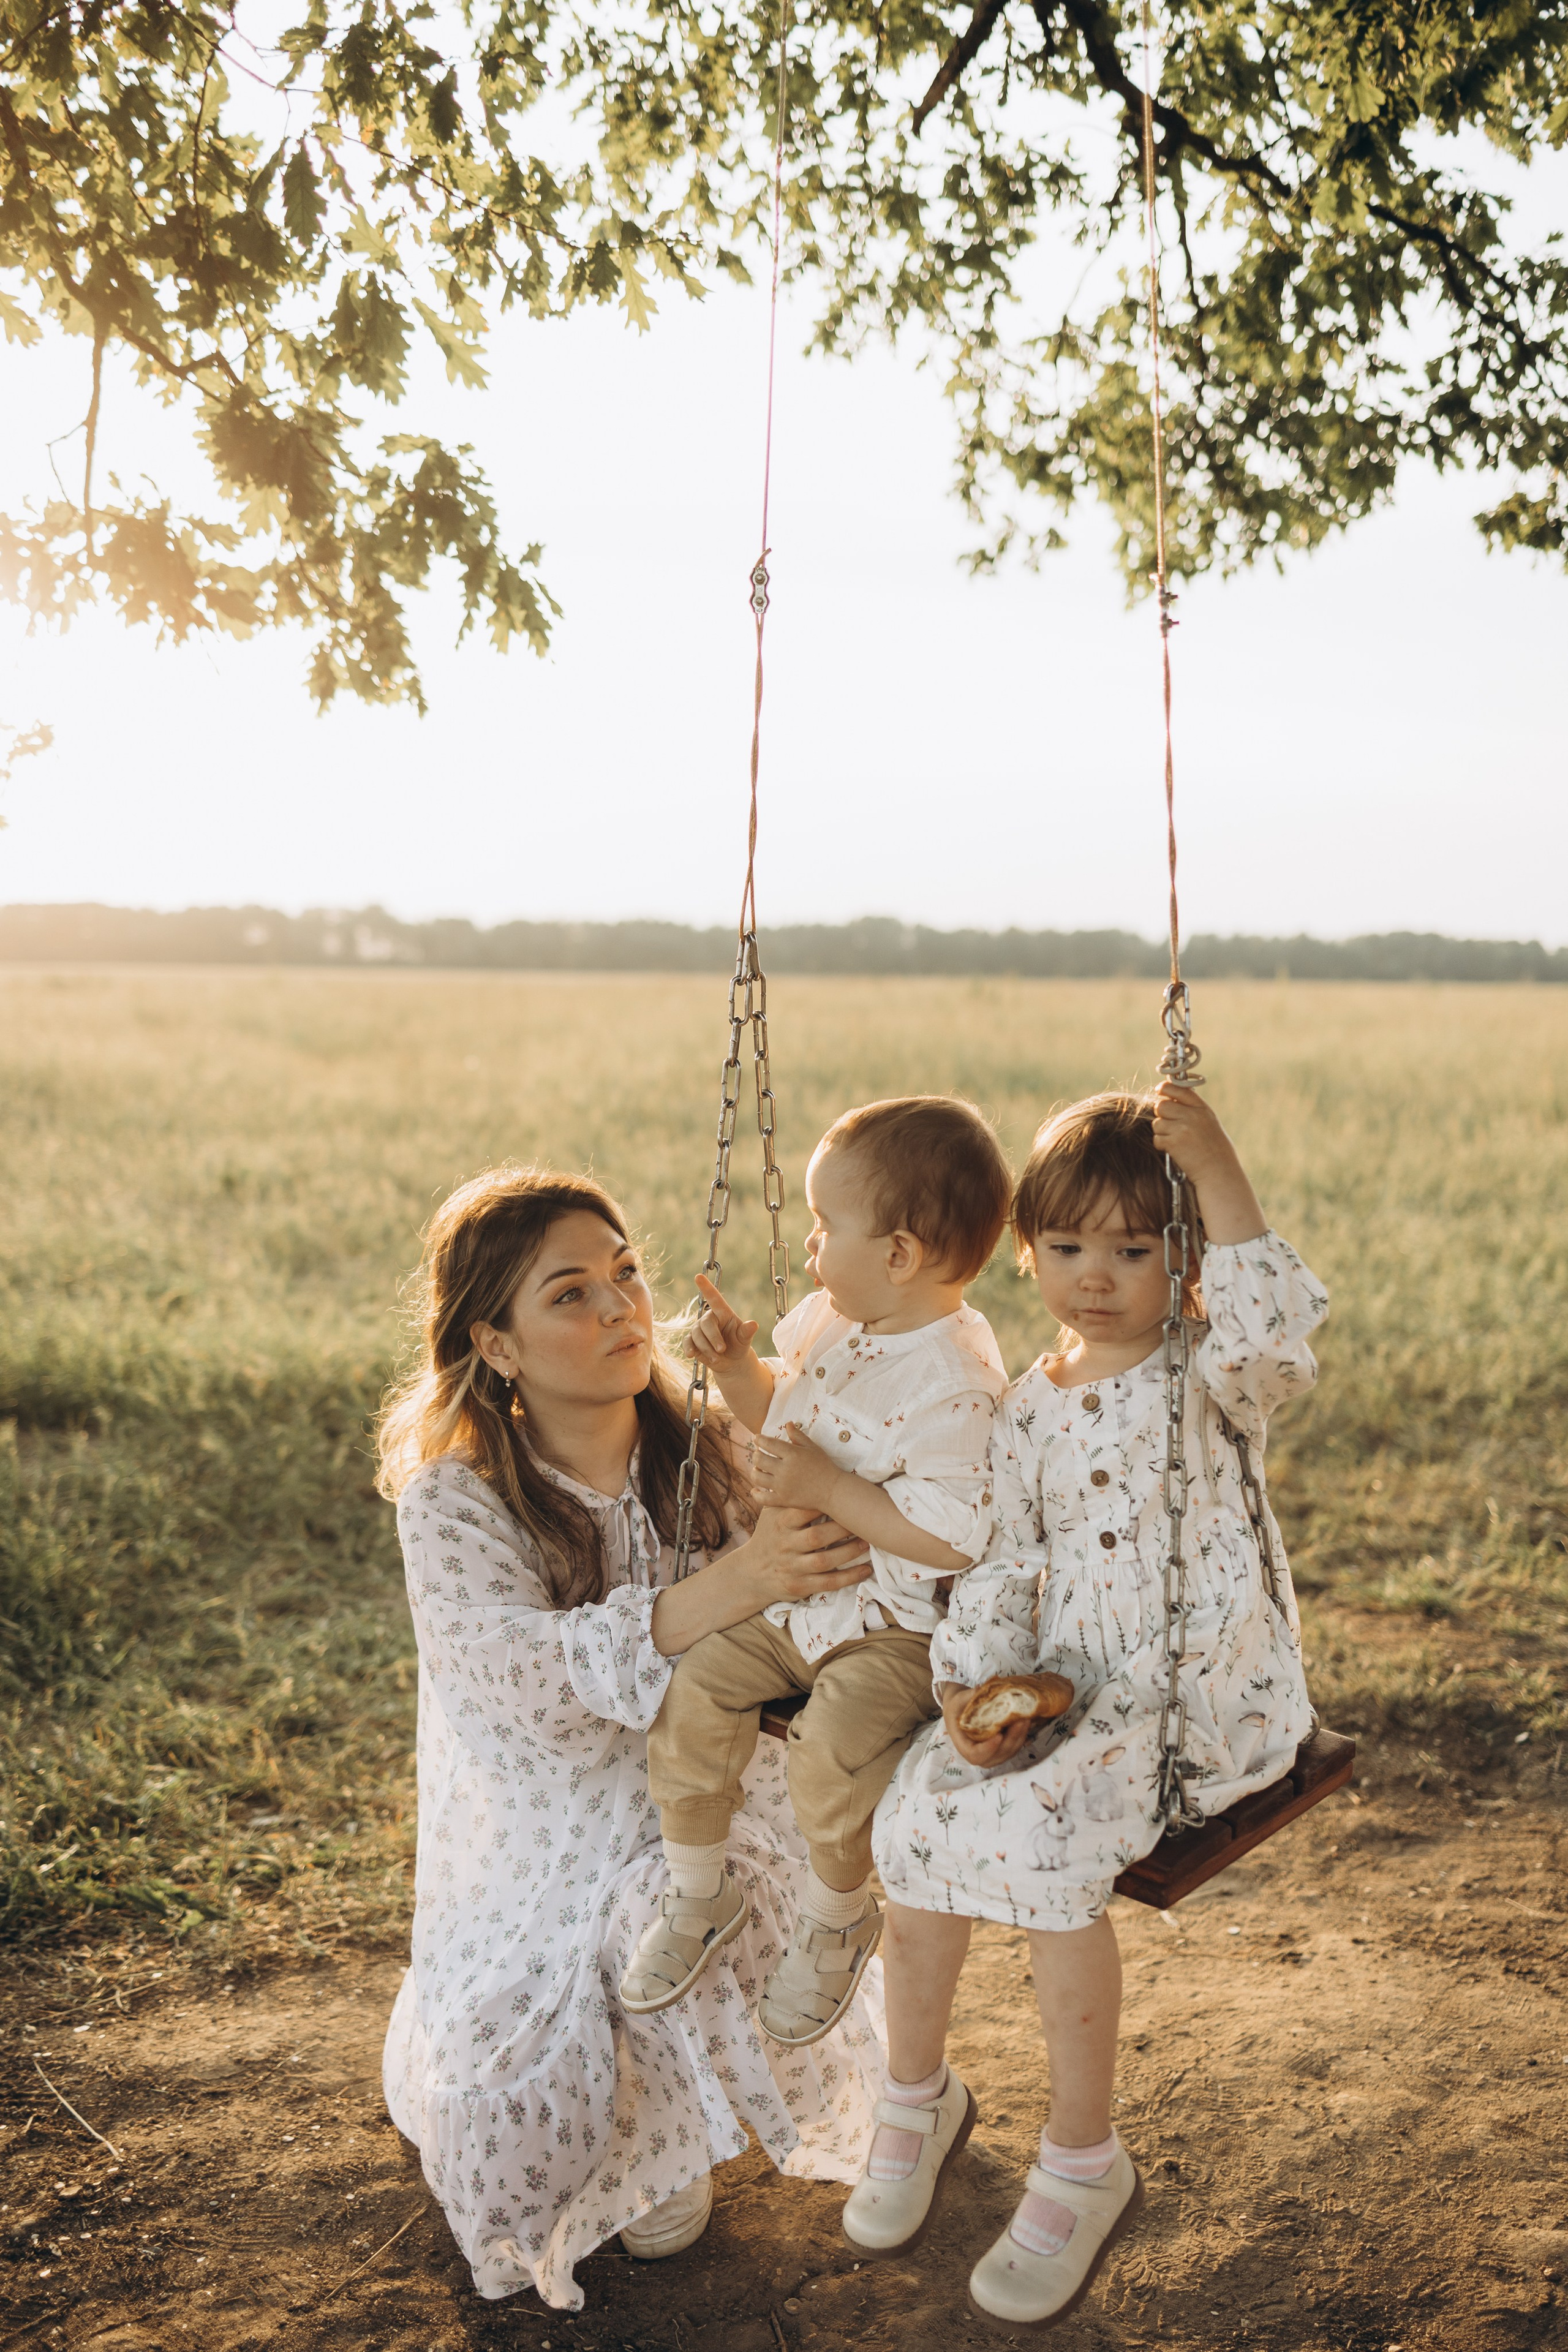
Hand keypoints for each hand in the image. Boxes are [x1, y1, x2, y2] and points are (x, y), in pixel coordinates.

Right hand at [687, 1273, 759, 1372]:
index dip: (706, 1287)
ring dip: (706, 1349)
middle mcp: (709, 1318)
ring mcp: (699, 1329)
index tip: (698, 1276)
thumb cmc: (739, 1345)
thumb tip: (754, 1324)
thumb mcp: (744, 1339)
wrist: (731, 1362)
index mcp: (723, 1313)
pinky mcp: (692, 1341)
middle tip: (722, 1350)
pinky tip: (691, 1355)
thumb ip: (747, 1332)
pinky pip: (687, 1342)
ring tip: (717, 1359)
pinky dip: (689, 1349)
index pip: (714, 1298)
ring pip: (697, 1335)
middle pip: (706, 1323)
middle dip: (713, 1338)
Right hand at [740, 1504, 871, 1605]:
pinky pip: (827, 1583)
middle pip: (817, 1536)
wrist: (752, 1572)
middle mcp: (785, 1544)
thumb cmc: (770, 1536)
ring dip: (849, 1552)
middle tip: (862, 1522)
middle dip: (842, 1530)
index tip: (846, 1498)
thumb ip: (789, 1496)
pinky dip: (848, 1577)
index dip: (825, 1505)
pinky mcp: (800, 1586)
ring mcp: (792, 1567)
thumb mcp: (771, 1514)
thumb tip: (807, 1463)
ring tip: (867, 1543)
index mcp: (779, 1522)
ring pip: (824, 1561)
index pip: (803, 1510)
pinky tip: (865, 1570)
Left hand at [751, 1423, 840, 1514]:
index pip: (768, 1443)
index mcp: (792, 1454)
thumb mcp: (812, 1448)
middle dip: (756, 1455)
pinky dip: (755, 1494)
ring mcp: (783, 1486)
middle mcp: (785, 1469)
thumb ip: (798, 1436)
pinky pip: (763, 1498)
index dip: (759, 1439)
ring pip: (757, 1477)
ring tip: (757, 1470)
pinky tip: (755, 1490)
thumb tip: (788, 1423)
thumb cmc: (824, 1466)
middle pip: (759, 1459)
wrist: (833, 1490)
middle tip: (758, 1454)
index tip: (757, 1438)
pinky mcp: (783, 1500)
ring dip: (754, 1472)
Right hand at [939, 1683, 1036, 1770]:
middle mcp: (978, 1754)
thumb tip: (980, 1689)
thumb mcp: (959, 1699)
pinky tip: (1027, 1721)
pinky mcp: (1002, 1749)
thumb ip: (969, 1696)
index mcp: (963, 1745)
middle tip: (1021, 1721)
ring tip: (1027, 1719)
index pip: (975, 1755)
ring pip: (1008, 1752)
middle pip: (997, 1755)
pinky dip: (1021, 1735)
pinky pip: (1014, 1747)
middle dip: (1011, 1739)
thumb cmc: (958, 1706)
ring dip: (1019, 1737)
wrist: (961, 1711)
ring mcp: (992, 1754)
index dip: (988, 1749)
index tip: (998, 1736)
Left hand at [1150, 1082, 1265, 1246]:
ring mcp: (1182, 1129)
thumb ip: (1194, 1111)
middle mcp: (1192, 1116)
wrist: (1219, 1172)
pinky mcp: (1174, 1143)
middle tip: (1168, 1125)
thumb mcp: (1210, 1124)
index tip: (1160, 1091)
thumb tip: (1172, 1098)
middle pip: (1162, 1105)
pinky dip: (1161, 1145)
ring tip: (1175, 1141)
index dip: (1165, 1089)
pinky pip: (1157, 1139)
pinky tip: (1174, 1151)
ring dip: (1161, 1132)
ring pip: (1157, 1123)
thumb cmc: (1215, 1150)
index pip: (1178, 1089)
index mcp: (1202, 1109)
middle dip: (1161, 1115)